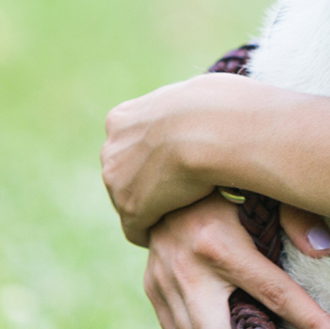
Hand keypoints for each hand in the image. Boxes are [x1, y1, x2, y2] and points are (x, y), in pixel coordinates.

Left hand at [104, 72, 267, 245]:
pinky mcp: (131, 208)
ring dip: (153, 207)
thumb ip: (183, 110)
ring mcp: (116, 179)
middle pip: (125, 173)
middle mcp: (111, 148)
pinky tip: (179, 231)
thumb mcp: (194, 96)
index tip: (177, 166)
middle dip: (148, 183)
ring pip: (130, 200)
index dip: (154, 157)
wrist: (214, 128)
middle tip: (183, 191)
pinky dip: (155, 231)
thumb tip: (204, 109)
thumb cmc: (218, 107)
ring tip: (186, 211)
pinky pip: (137, 229)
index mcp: (122, 118)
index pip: (131, 144)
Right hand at [144, 192, 329, 328]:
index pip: (274, 293)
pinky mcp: (154, 291)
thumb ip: (296, 215)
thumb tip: (324, 248)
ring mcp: (163, 284)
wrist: (163, 173)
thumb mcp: (264, 189)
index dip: (311, 323)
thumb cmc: (227, 182)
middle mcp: (186, 268)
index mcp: (219, 241)